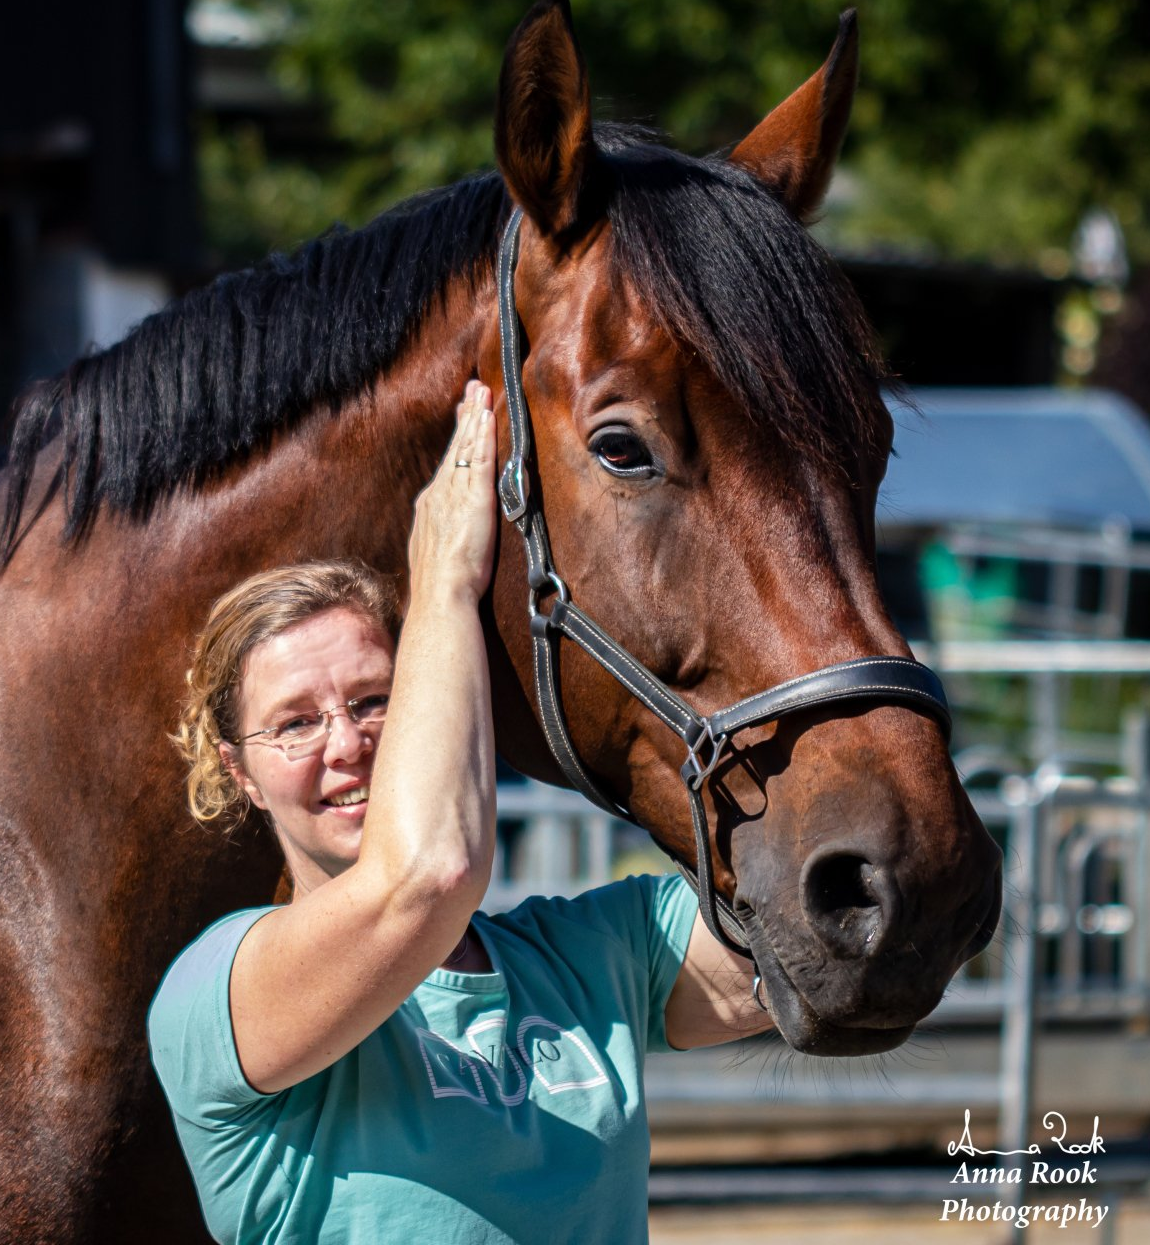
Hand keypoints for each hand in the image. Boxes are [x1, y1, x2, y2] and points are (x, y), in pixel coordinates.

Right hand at [407, 381, 497, 605]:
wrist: (441, 595)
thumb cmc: (441, 587)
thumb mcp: (435, 554)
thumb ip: (440, 536)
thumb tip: (444, 535)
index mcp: (431, 507)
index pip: (448, 465)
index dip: (457, 440)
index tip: (464, 418)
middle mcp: (439, 494)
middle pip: (456, 448)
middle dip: (466, 416)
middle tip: (473, 389)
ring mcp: (455, 494)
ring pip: (467, 447)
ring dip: (475, 416)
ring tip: (481, 391)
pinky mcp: (474, 499)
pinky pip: (480, 459)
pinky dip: (483, 435)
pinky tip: (486, 415)